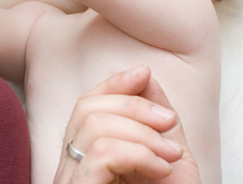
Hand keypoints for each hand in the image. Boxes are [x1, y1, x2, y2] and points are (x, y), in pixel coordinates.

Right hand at [54, 66, 201, 183]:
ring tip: (170, 155)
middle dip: (133, 105)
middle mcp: (72, 170)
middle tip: (170, 123)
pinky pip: (102, 155)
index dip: (113, 84)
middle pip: (86, 109)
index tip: (144, 72)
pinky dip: (139, 153)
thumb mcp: (166, 162)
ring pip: (93, 127)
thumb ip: (155, 123)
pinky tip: (160, 168)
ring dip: (142, 132)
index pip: (86, 105)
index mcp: (87, 158)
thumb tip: (146, 77)